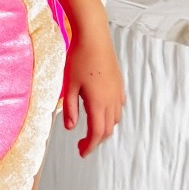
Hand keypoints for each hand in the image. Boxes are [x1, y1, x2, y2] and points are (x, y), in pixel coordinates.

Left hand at [63, 34, 122, 156]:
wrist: (94, 37)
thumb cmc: (79, 58)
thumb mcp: (69, 86)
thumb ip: (69, 108)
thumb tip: (70, 127)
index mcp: (98, 102)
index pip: (97, 133)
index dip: (90, 146)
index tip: (81, 152)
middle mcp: (111, 100)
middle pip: (108, 129)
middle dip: (96, 140)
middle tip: (82, 144)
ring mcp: (118, 92)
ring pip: (115, 119)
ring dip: (105, 128)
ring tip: (91, 128)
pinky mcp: (119, 84)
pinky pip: (119, 107)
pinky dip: (111, 115)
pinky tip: (101, 111)